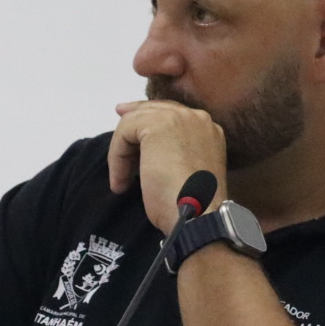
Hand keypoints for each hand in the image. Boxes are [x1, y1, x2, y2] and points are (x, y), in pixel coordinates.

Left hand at [108, 99, 227, 233]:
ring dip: (123, 152)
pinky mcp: (157, 126)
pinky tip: (121, 182)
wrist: (197, 214)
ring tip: (122, 181)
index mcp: (208, 131)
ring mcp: (179, 118)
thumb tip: (147, 146)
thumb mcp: (186, 173)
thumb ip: (175, 154)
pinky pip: (124, 132)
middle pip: (155, 111)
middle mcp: (197, 118)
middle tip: (117, 139)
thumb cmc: (192, 205)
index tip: (129, 132)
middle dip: (132, 124)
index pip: (172, 116)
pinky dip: (117, 157)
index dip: (149, 122)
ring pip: (136, 122)